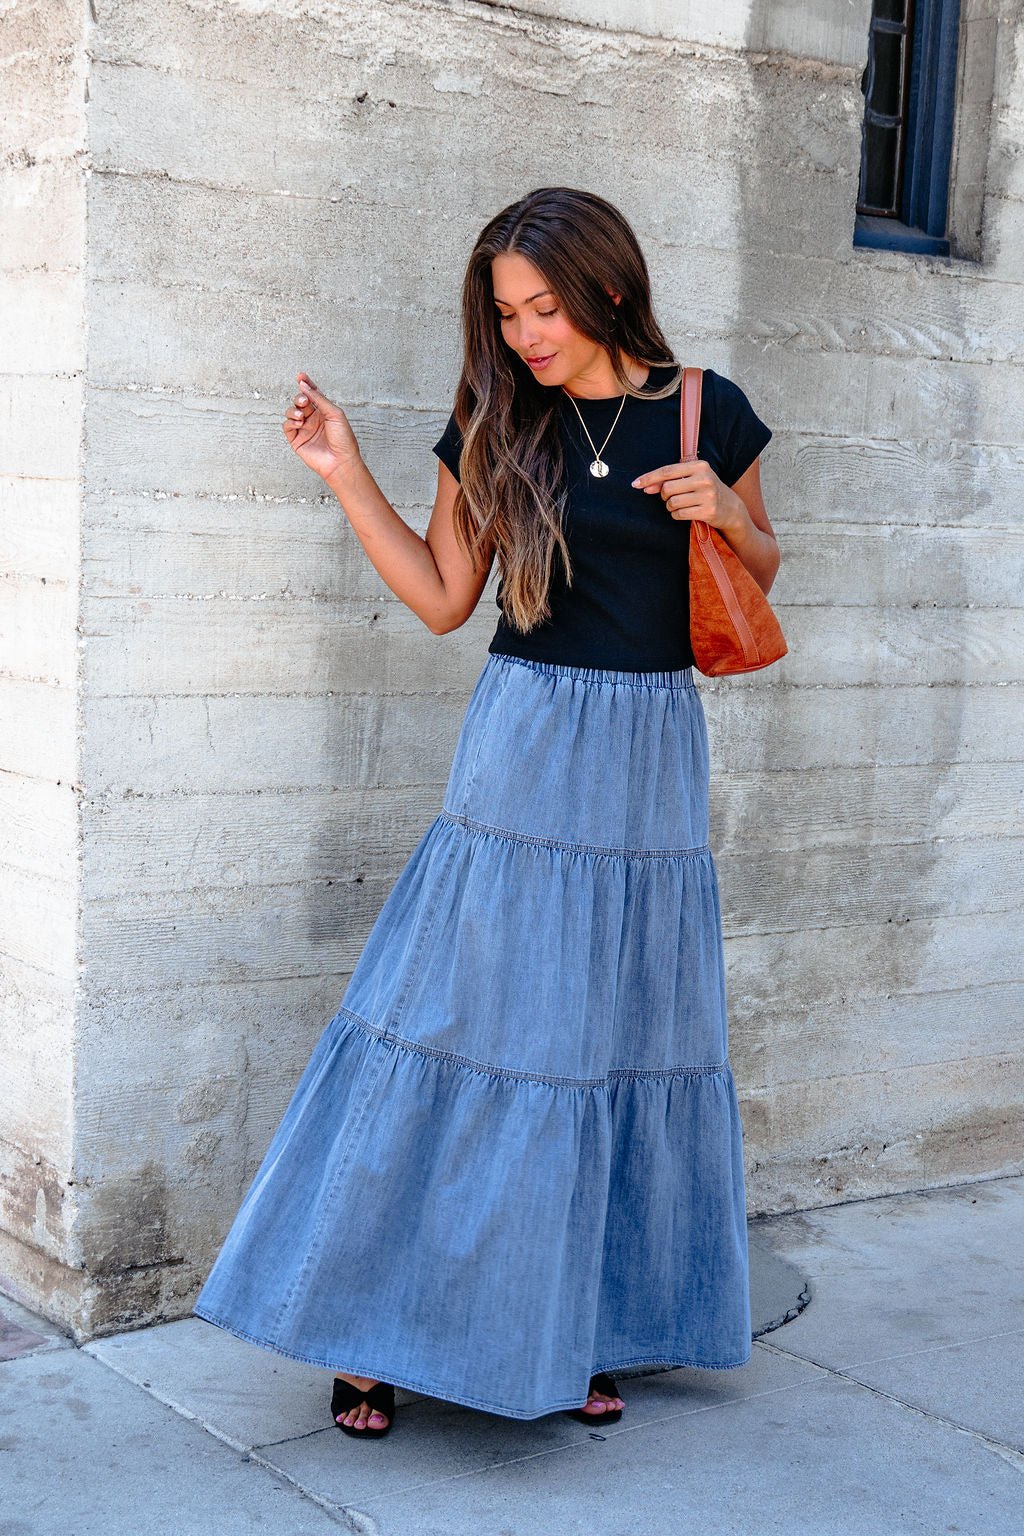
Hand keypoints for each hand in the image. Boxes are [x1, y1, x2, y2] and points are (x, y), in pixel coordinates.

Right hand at [283, 373, 362, 481]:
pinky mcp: (297, 440)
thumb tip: (304, 386)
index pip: (312, 394)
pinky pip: (287, 426)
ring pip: (291, 412)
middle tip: (304, 402)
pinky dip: (290, 422)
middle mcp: (313, 419)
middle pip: (299, 401)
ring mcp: (304, 429)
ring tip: (302, 416)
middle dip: (299, 398)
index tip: (300, 376)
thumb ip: (318, 398)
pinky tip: (299, 424)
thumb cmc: (343, 439)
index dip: (306, 384)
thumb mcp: (334, 413)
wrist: (341, 460)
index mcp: (324, 411)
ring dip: (293, 410)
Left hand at [631, 458, 747, 535]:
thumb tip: (645, 487)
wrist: (731, 508)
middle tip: (672, 497)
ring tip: (682, 505)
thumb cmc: (706, 490)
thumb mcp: (692, 478)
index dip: (649, 478)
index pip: (668, 471)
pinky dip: (677, 515)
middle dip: (664, 496)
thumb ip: (670, 479)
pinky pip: (679, 514)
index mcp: (699, 466)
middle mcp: (704, 478)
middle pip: (667, 488)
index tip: (635, 484)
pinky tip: (687, 513)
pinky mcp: (708, 511)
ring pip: (672, 503)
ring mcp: (707, 495)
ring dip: (671, 507)